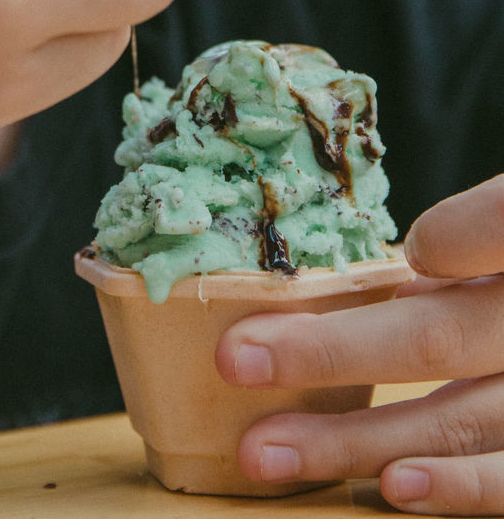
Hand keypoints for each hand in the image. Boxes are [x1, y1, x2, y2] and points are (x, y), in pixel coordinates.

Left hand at [215, 177, 503, 514]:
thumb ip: (471, 237)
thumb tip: (412, 256)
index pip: (494, 226)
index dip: (454, 237)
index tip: (411, 248)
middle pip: (435, 337)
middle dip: (328, 351)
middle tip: (235, 358)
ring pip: (452, 419)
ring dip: (352, 439)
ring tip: (265, 448)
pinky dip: (451, 484)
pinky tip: (391, 486)